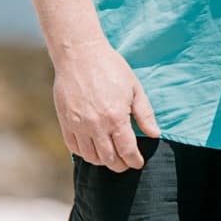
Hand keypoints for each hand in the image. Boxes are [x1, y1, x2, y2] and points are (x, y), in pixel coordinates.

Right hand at [51, 37, 159, 172]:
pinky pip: (75, 147)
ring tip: (111, 157)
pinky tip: (93, 149)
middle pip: (109, 159)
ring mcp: (78, 125)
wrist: (80, 55)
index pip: (127, 150)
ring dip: (103, 162)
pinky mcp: (65, 122)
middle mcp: (96, 125)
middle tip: (126, 163)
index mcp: (116, 117)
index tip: (138, 163)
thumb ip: (145, 114)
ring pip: (91, 157)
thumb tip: (155, 135)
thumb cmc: (111, 68)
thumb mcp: (134, 88)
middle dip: (120, 165)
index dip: (134, 161)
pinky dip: (85, 153)